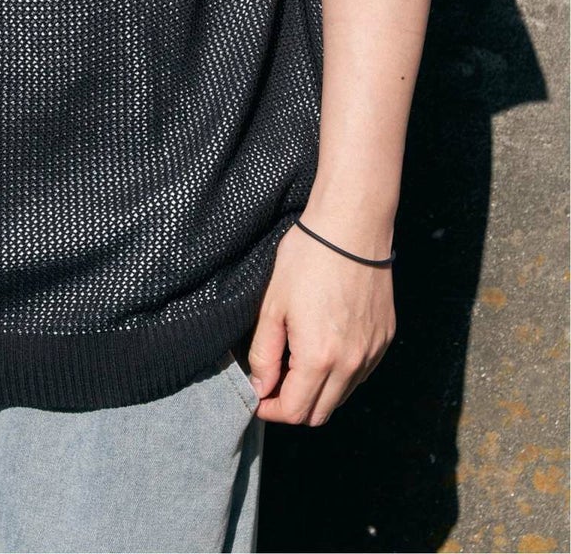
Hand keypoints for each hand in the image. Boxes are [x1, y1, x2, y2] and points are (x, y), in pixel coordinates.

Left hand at [245, 217, 395, 425]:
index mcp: (319, 358)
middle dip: (292, 406)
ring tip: (295, 361)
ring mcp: (372, 353)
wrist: (351, 228)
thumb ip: (264, 352)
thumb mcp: (273, 305)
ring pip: (342, 396)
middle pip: (320, 413)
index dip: (270, 410)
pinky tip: (322, 346)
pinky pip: (360, 373)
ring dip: (317, 391)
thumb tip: (260, 386)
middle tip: (272, 382)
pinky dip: (339, 374)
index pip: (295, 412)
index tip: (257, 397)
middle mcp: (352, 364)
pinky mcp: (385, 339)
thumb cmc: (307, 260)